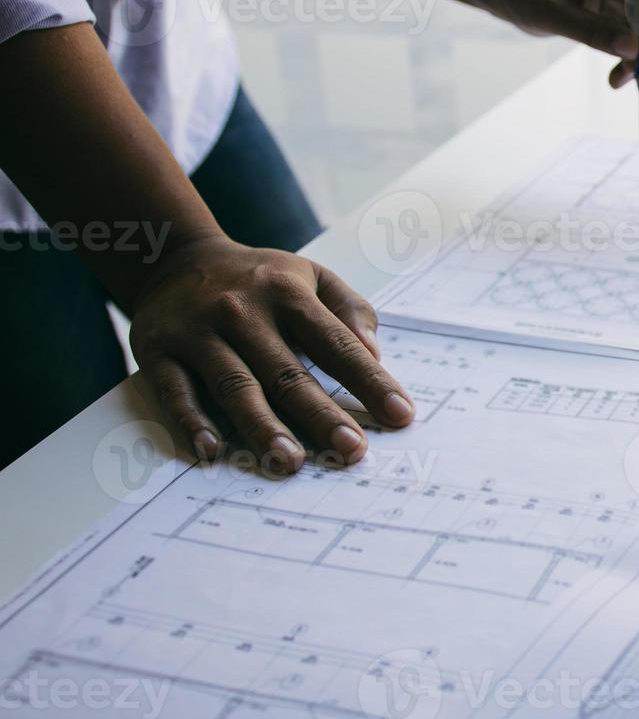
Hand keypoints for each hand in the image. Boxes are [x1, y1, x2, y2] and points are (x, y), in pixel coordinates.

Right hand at [128, 235, 414, 473]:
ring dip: (262, 426)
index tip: (400, 415)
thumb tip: (373, 355)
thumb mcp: (311, 276)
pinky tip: (211, 451)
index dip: (370, 381)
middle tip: (351, 451)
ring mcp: (199, 332)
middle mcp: (243, 312)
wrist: (174, 257)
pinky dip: (192, 421)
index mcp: (288, 294)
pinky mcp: (157, 350)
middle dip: (322, 415)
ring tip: (288, 461)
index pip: (336, 344)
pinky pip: (176, 390)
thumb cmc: (260, 280)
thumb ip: (349, 311)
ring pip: (235, 385)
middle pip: (287, 372)